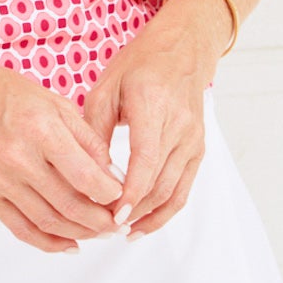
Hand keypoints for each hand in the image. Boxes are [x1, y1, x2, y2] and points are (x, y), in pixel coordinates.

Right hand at [0, 58, 129, 252]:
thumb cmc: (3, 92)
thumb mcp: (52, 101)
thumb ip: (84, 138)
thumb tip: (111, 175)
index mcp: (39, 128)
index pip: (86, 176)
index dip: (111, 193)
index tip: (124, 195)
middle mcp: (18, 157)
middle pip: (70, 205)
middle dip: (102, 221)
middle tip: (119, 223)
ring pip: (49, 222)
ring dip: (80, 234)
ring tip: (100, 233)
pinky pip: (21, 229)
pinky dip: (49, 244)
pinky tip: (70, 245)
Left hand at [80, 0, 228, 238]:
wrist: (184, 49)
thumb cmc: (139, 64)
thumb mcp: (106, 87)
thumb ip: (94, 130)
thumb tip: (84, 173)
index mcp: (152, 104)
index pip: (145, 160)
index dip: (130, 193)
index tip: (112, 216)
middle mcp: (178, 124)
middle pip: (160, 182)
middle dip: (134, 212)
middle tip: (105, 230)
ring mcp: (193, 139)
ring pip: (173, 191)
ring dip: (149, 217)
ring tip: (121, 233)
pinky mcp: (198, 149)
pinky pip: (184, 188)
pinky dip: (165, 211)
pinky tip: (143, 224)